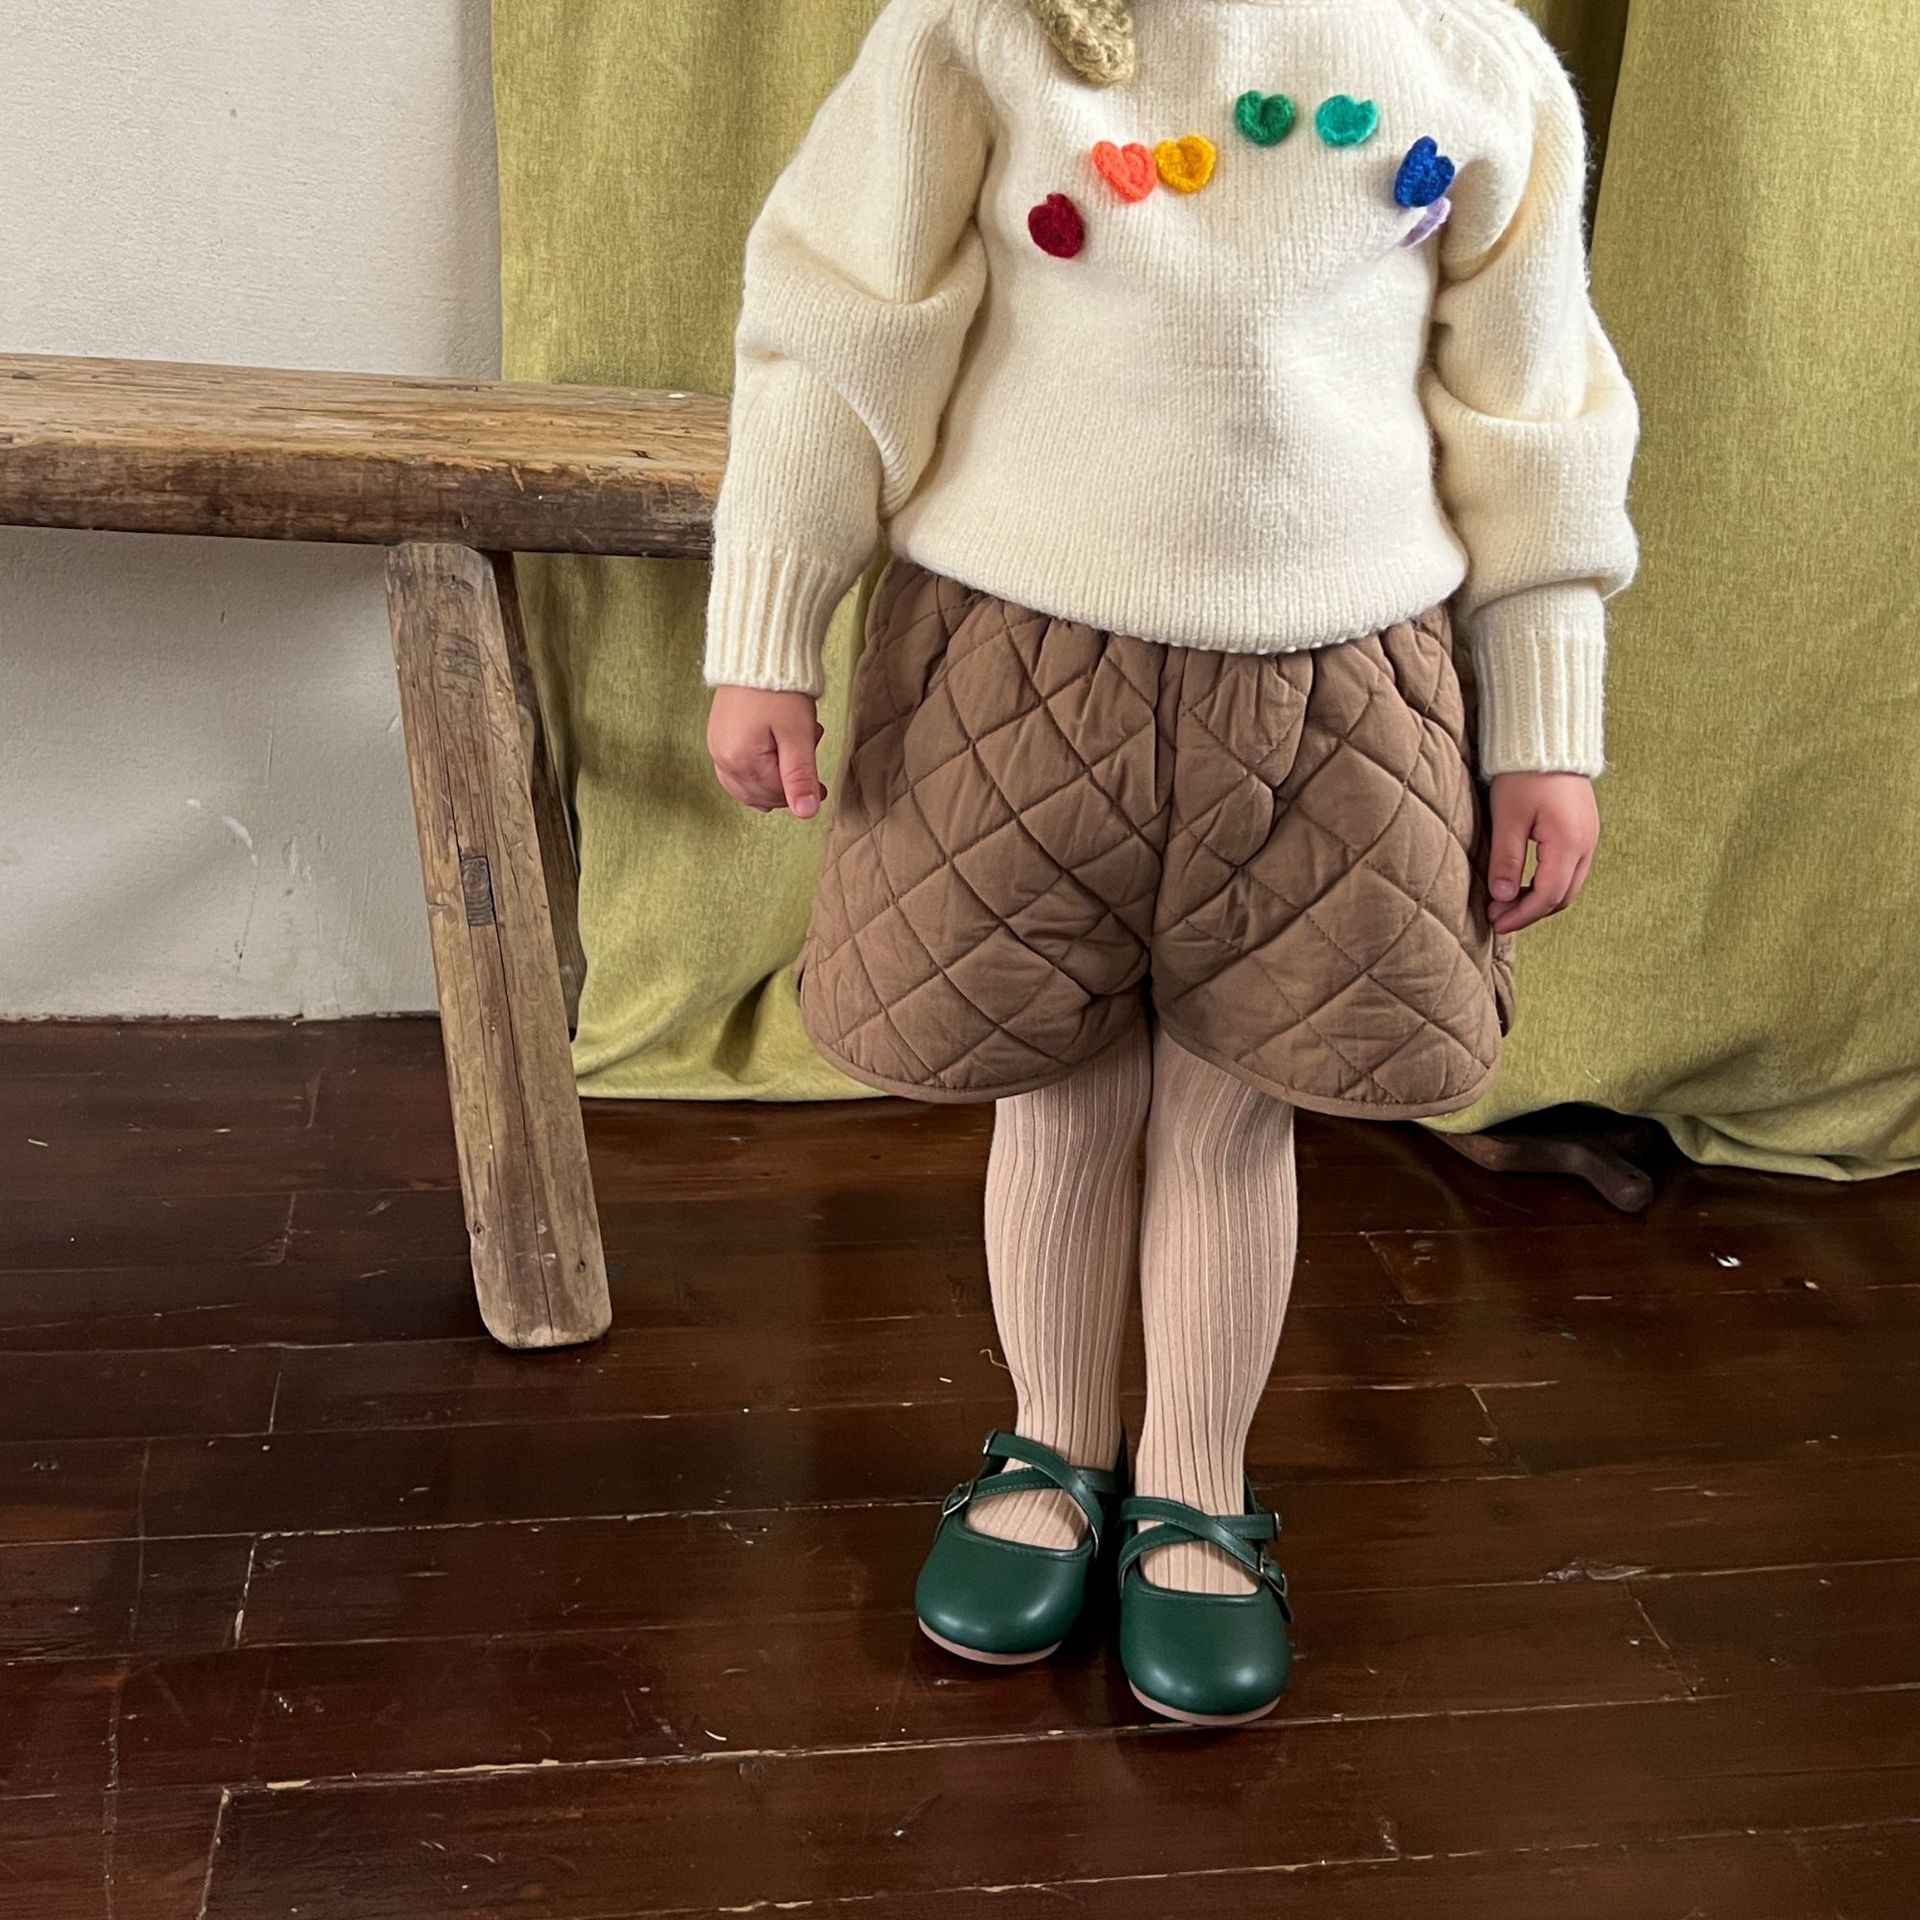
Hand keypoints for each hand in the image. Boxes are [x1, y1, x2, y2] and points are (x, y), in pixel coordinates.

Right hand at [707, 686, 825, 819]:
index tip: (822, 786)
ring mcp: (716, 749)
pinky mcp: (718, 739)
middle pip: (761, 795)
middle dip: (787, 785)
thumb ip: (800, 776)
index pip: (776, 795)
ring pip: (747, 788)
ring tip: (790, 752)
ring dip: (772, 781)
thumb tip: (806, 813)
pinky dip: (756, 775)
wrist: (757, 653)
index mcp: (740, 762)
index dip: (802, 792)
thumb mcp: (797, 735)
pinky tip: (771, 760)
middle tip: (807, 760)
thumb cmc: (779, 690)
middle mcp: (722, 760)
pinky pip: (735, 773)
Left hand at [1486, 772, 1598, 934]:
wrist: (1548, 738)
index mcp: (1568, 843)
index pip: (1547, 895)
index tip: (1496, 923)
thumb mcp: (1507, 817)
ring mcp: (1589, 837)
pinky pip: (1571, 869)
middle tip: (1498, 916)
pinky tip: (1524, 882)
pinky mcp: (1584, 830)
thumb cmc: (1525, 774)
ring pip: (1568, 884)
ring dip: (1540, 899)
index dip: (1521, 915)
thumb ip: (1506, 860)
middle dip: (1530, 912)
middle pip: (1562, 896)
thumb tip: (1502, 897)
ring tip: (1507, 902)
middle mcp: (1586, 844)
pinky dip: (1548, 882)